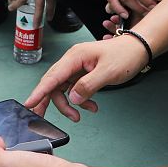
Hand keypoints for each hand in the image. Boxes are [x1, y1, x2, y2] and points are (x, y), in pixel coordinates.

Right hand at [24, 34, 149, 121]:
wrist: (138, 48)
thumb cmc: (125, 55)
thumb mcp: (108, 72)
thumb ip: (88, 86)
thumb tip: (73, 98)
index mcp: (75, 57)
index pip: (53, 76)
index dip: (40, 91)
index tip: (29, 103)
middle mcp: (73, 61)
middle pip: (53, 83)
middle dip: (48, 101)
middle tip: (40, 118)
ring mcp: (78, 67)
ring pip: (63, 89)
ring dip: (69, 104)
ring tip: (79, 116)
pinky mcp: (83, 73)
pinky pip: (75, 89)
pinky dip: (80, 100)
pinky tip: (91, 107)